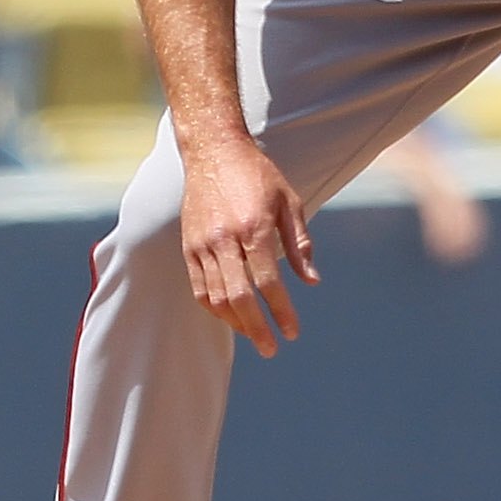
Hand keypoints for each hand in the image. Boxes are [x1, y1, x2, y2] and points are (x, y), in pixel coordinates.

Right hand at [179, 129, 316, 357]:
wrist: (214, 151)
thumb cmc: (258, 175)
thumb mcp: (289, 201)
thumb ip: (299, 243)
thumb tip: (312, 282)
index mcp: (255, 227)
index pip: (268, 282)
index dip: (281, 311)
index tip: (292, 332)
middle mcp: (226, 239)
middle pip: (240, 297)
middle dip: (256, 329)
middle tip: (271, 348)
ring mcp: (203, 244)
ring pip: (216, 297)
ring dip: (235, 323)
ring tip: (253, 335)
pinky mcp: (189, 246)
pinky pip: (199, 287)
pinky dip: (215, 308)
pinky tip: (230, 316)